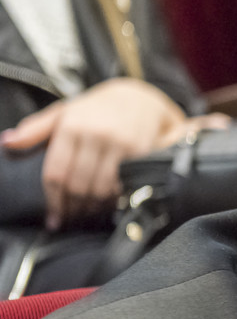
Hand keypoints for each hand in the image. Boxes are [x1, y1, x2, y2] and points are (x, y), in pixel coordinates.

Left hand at [1, 78, 184, 229]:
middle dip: (72, 208)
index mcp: (71, 126)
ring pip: (102, 189)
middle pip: (78, 185)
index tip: (53, 218)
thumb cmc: (94, 110)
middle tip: (70, 219)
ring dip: (92, 207)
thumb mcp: (62, 113)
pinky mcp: (141, 152)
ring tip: (87, 213)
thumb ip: (34, 129)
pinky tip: (107, 203)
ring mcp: (120, 144)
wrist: (138, 99)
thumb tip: (6, 142)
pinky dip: (114, 199)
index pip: (56, 173)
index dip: (53, 201)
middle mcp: (95, 135)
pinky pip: (123, 185)